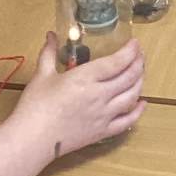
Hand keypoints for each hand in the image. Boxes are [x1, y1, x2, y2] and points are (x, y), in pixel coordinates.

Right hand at [14, 35, 147, 156]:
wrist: (32, 139)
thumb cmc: (34, 106)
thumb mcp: (41, 75)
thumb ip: (49, 53)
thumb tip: (50, 35)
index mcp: (85, 78)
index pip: (116, 62)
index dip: (130, 51)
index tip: (135, 43)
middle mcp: (100, 95)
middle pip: (129, 77)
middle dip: (138, 64)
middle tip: (140, 56)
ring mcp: (104, 115)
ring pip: (132, 96)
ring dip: (140, 83)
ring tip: (140, 73)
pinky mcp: (102, 132)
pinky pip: (128, 121)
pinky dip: (138, 111)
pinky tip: (142, 103)